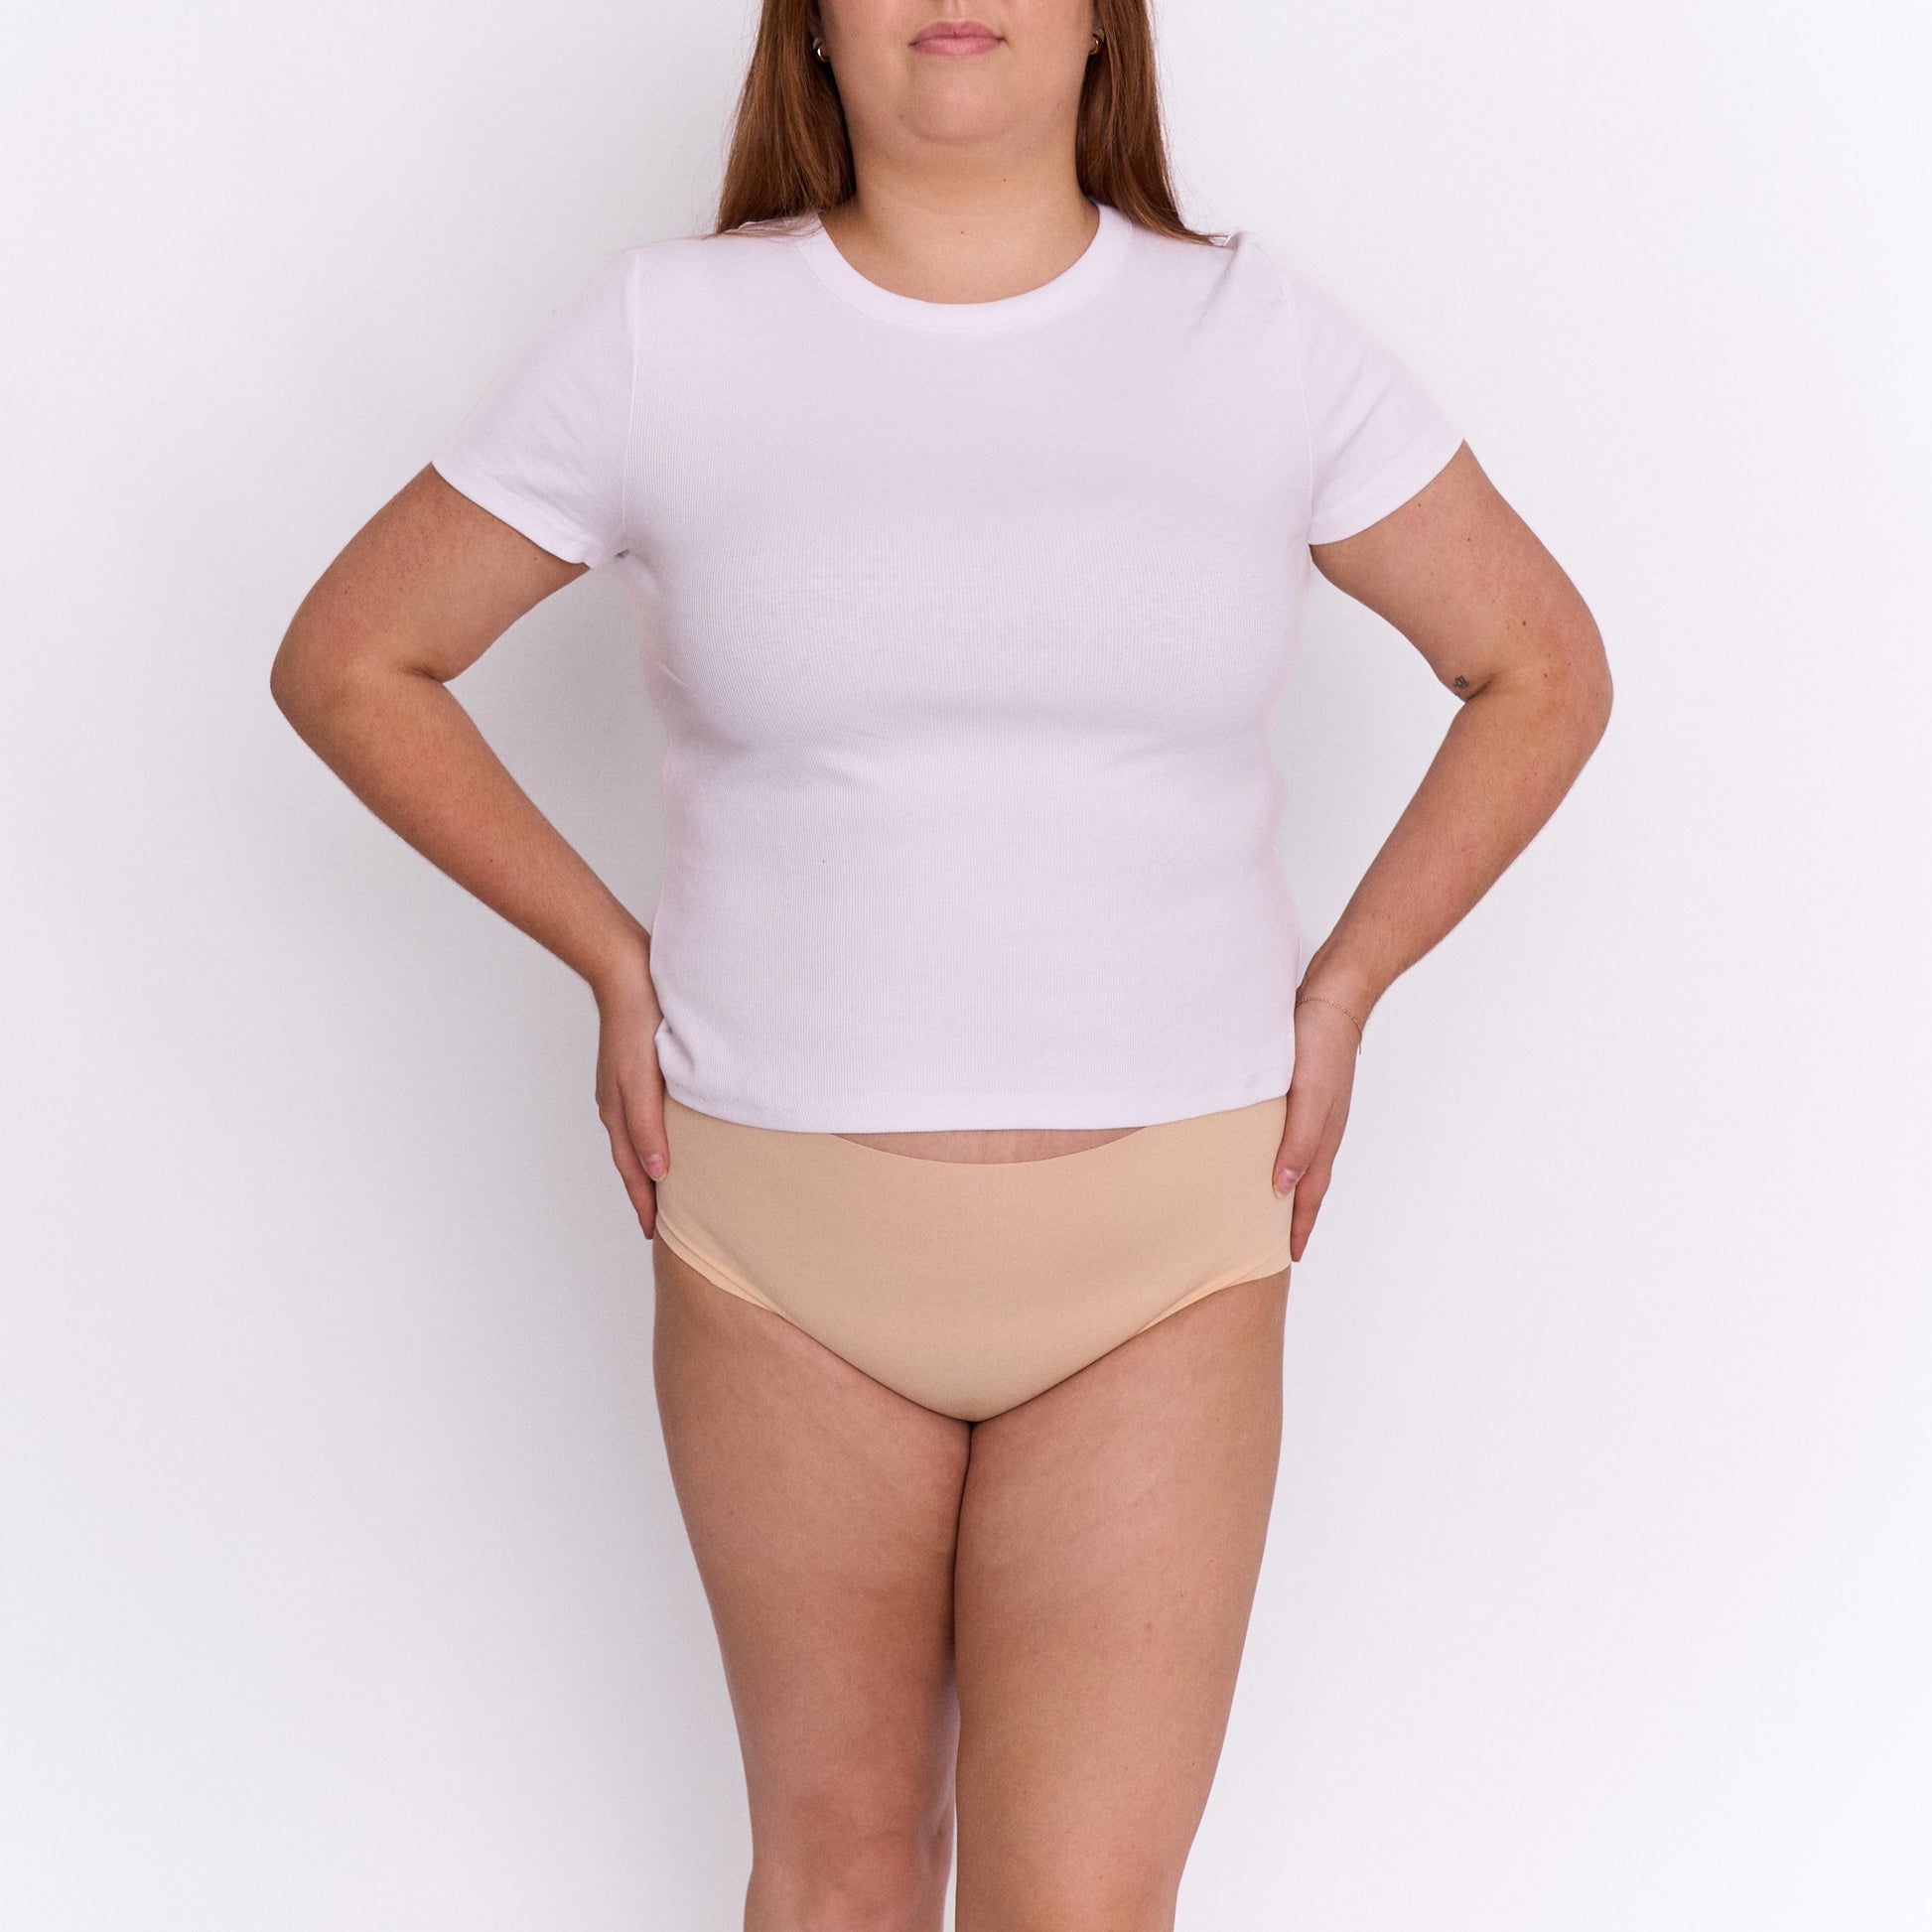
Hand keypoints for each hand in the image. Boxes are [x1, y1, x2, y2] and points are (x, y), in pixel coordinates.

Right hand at [591, 945, 670, 1238]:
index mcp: (618, 1113)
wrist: (627, 973)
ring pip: (639, 1138)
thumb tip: (659, 1174)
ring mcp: (625, 1086)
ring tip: (667, 1186)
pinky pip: (646, 1114)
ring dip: (651, 1165)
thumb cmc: (636, 1024)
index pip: (634, 1171)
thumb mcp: (641, 1081)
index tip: (655, 1234)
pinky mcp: (638, 1068)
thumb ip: (649, 1127)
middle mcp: (618, 1104)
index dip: (645, 1203)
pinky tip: (670, 1133)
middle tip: (661, 1222)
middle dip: (646, 1192)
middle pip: (634, 1159)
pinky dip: (656, 1135)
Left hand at [1272, 995, 1362, 1262]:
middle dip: (1295, 1215)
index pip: (1311, 1195)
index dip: (1300, 1226)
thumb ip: (1298, 1143)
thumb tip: (1284, 1189)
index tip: (1290, 1256)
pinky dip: (1280, 1152)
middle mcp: (1321, 1129)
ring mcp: (1313, 1109)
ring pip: (1298, 1158)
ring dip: (1286, 1185)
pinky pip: (1290, 1133)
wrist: (1332, 997)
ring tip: (1267, 1205)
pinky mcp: (1301, 1089)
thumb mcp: (1309, 1099)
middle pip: (1307, 1183)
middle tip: (1275, 1242)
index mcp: (1324, 1138)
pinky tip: (1264, 1148)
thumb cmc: (1321, 1046)